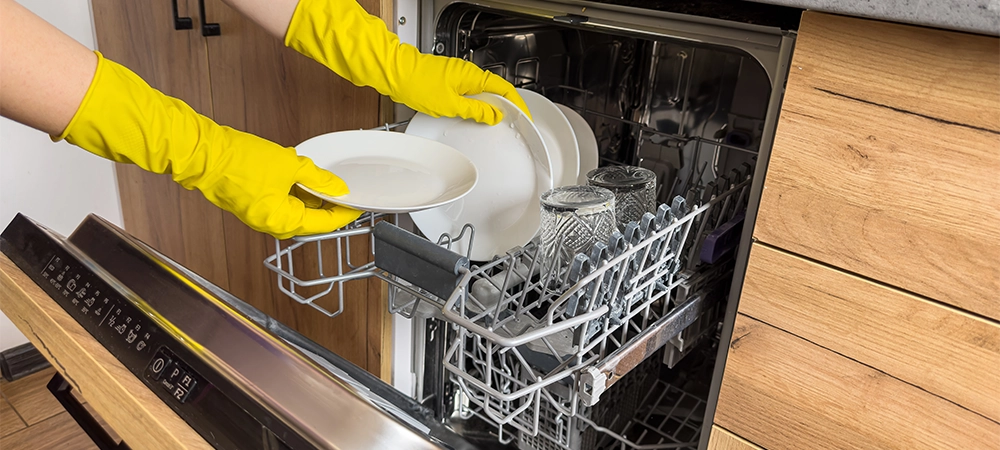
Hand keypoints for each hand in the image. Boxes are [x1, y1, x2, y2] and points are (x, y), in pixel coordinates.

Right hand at [59, 52, 362, 238]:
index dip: (345, 213)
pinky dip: (298, 196)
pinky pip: (283, 205)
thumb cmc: (238, 161)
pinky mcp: (253, 205)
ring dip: (314, 201)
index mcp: (282, 221)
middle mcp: (272, 225)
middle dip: (331, 208)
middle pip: (312, 222)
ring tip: (331, 184)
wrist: (202, 154)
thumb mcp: (289, 165)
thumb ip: (318, 178)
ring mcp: (261, 216)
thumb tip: (339, 188)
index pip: (325, 224)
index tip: (359, 204)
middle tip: (348, 194)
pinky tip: (307, 181)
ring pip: (297, 213)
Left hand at [283, 0, 531, 124]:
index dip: (518, 105)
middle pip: (496, 92)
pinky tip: (472, 117)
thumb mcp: (451, 105)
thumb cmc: (416, 83)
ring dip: (489, 109)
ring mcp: (458, 77)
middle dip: (505, 109)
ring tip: (492, 125)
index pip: (506, 90)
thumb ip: (475, 111)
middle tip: (511, 125)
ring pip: (482, 95)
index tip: (526, 117)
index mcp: (473, 76)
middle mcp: (468, 73)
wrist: (394, 73)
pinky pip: (469, 95)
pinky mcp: (448, 82)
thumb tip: (493, 116)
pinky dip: (475, 107)